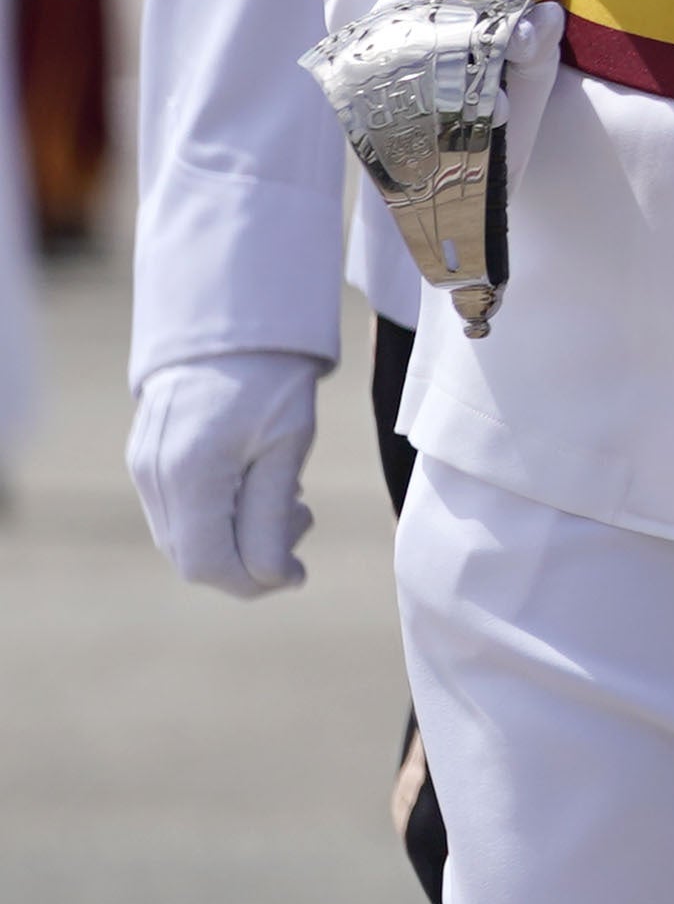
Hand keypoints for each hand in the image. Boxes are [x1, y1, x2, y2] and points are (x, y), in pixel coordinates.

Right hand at [131, 350, 330, 598]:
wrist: (233, 321)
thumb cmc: (273, 379)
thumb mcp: (289, 446)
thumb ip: (273, 518)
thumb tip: (274, 580)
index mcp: (190, 474)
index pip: (208, 564)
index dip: (253, 581)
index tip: (298, 572)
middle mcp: (155, 476)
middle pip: (193, 557)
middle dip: (249, 558)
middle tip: (299, 519)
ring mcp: (144, 468)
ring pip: (184, 537)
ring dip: (235, 537)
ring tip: (285, 496)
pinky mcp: (146, 459)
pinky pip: (177, 511)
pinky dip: (217, 515)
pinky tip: (254, 483)